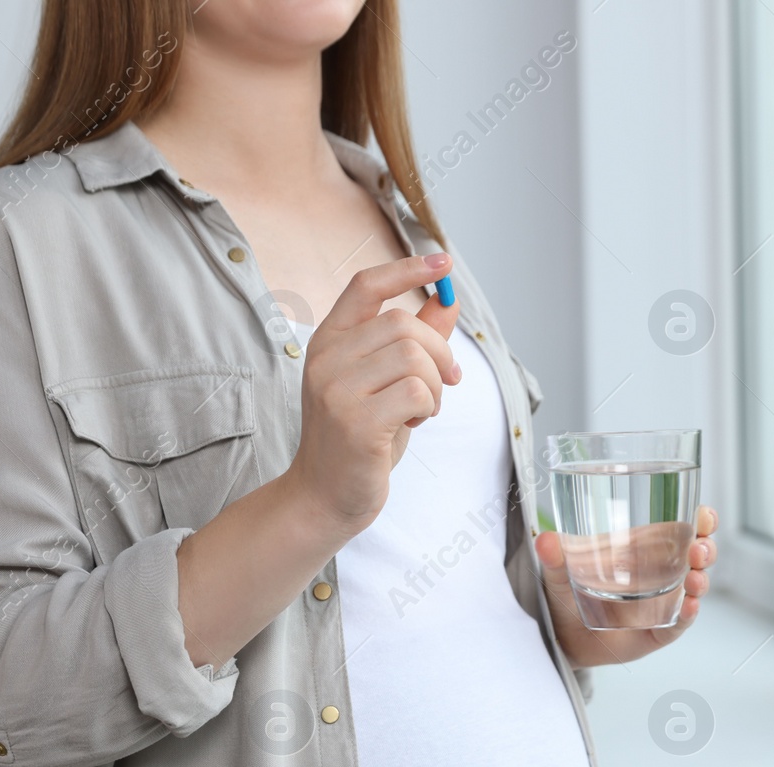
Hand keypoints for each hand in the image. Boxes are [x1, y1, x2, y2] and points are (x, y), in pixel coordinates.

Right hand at [286, 253, 461, 534]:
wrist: (325, 496)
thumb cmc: (359, 438)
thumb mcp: (386, 382)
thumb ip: (414, 341)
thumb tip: (447, 301)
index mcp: (328, 341)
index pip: (366, 285)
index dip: (407, 268)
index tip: (444, 263)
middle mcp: (325, 358)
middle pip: (401, 324)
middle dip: (438, 352)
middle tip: (448, 382)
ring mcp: (336, 389)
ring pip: (413, 358)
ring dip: (435, 386)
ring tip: (422, 409)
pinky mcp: (355, 421)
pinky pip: (416, 391)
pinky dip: (428, 406)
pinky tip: (413, 423)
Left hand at [534, 505, 719, 667]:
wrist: (562, 637)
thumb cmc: (569, 596)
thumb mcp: (560, 573)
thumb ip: (553, 557)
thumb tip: (544, 540)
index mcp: (646, 551)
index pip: (683, 530)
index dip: (702, 521)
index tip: (705, 514)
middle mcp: (662, 575)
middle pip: (698, 557)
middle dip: (706, 549)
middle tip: (699, 550)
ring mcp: (663, 604)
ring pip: (695, 589)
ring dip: (701, 581)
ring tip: (695, 579)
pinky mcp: (658, 630)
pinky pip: (679, 623)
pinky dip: (688, 615)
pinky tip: (689, 606)